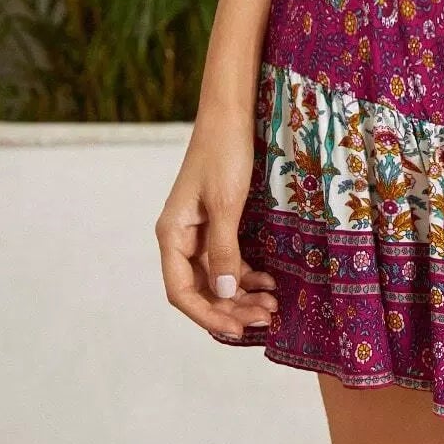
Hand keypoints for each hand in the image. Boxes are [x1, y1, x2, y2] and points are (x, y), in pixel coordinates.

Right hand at [155, 108, 277, 340]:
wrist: (232, 114)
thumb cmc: (224, 154)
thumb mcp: (227, 204)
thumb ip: (224, 251)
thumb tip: (225, 293)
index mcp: (172, 236)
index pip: (181, 292)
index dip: (208, 315)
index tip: (237, 328)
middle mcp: (181, 238)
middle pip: (201, 289)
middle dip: (231, 308)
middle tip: (265, 318)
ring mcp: (199, 231)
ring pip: (217, 277)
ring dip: (242, 294)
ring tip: (272, 306)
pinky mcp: (217, 222)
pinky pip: (228, 259)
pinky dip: (247, 273)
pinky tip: (269, 281)